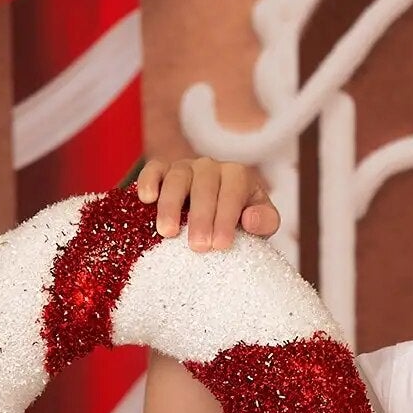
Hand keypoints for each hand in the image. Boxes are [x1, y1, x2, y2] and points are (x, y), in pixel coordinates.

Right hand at [133, 157, 280, 250]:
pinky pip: (153, 169)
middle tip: (199, 247)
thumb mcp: (262, 223)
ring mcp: (185, 166)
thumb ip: (265, 221)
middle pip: (204, 187)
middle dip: (201, 218)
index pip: (232, 194)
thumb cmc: (241, 220)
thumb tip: (250, 219)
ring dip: (171, 205)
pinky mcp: (162, 170)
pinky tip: (147, 199)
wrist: (218, 212)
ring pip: (177, 178)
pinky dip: (148, 180)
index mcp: (237, 176)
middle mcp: (210, 167)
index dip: (226, 219)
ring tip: (168, 232)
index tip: (221, 245)